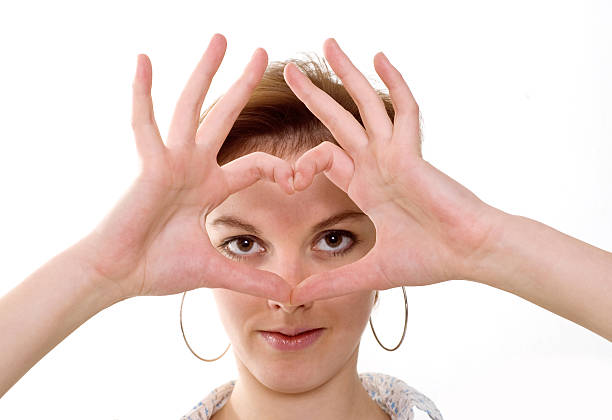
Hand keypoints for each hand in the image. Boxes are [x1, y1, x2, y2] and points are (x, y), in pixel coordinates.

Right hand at [77, 34, 294, 302]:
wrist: (119, 275)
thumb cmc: (159, 268)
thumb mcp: (217, 271)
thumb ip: (253, 280)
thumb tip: (289, 296)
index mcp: (211, 186)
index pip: (256, 165)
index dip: (279, 170)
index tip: (297, 180)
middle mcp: (194, 166)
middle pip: (225, 118)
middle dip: (244, 86)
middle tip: (265, 53)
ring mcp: (171, 162)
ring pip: (192, 108)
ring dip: (206, 72)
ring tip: (222, 38)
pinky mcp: (149, 166)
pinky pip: (145, 124)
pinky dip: (142, 93)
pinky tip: (144, 59)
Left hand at [285, 38, 504, 304]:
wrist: (468, 255)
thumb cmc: (430, 259)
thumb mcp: (369, 272)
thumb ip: (331, 283)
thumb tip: (293, 299)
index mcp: (365, 186)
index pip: (325, 157)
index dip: (302, 164)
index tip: (289, 180)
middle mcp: (377, 164)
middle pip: (338, 121)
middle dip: (313, 97)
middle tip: (289, 70)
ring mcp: (395, 154)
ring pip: (366, 105)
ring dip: (347, 75)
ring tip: (328, 43)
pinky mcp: (412, 152)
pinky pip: (404, 109)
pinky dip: (393, 83)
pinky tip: (380, 56)